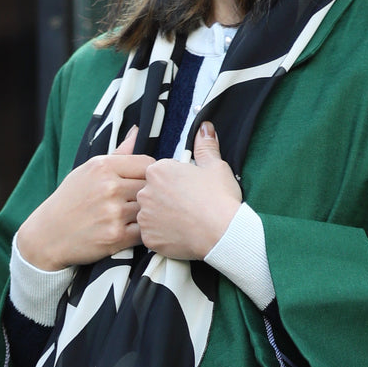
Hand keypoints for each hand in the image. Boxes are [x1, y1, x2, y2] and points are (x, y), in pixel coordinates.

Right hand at [16, 126, 153, 268]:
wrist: (48, 235)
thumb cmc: (70, 200)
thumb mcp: (87, 170)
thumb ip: (118, 153)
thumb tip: (138, 131)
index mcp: (102, 167)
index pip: (147, 164)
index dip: (149, 174)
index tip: (142, 182)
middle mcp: (109, 187)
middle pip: (150, 187)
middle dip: (148, 194)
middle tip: (137, 202)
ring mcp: (113, 213)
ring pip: (148, 209)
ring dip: (144, 214)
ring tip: (132, 216)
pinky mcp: (117, 237)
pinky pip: (144, 231)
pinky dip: (141, 232)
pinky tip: (129, 230)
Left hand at [137, 122, 241, 259]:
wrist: (222, 233)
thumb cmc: (219, 198)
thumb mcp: (215, 166)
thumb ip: (205, 146)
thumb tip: (204, 128)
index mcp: (158, 171)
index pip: (159, 173)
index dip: (175, 181)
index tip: (188, 189)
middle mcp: (145, 192)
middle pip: (151, 192)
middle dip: (165, 198)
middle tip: (188, 205)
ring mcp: (145, 216)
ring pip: (150, 214)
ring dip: (162, 216)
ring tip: (185, 221)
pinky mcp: (148, 238)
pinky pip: (152, 235)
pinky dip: (163, 235)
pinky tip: (180, 233)